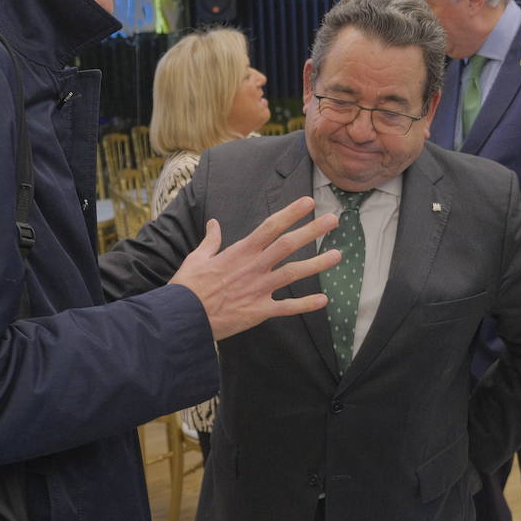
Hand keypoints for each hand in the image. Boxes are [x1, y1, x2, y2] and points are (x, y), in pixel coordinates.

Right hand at [170, 197, 339, 340]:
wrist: (183, 317)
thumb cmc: (188, 287)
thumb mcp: (197, 258)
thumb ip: (211, 240)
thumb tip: (214, 223)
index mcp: (239, 252)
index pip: (270, 227)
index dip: (290, 213)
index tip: (308, 203)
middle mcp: (253, 267)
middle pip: (287, 245)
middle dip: (311, 231)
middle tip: (333, 220)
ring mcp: (258, 289)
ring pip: (293, 274)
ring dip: (317, 264)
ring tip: (337, 255)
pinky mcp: (258, 311)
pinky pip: (286, 307)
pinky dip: (305, 304)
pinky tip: (323, 300)